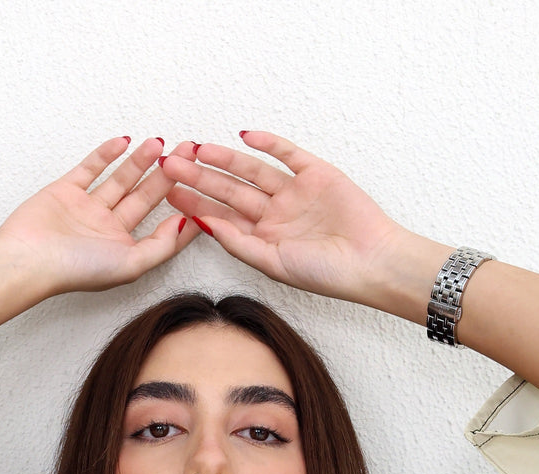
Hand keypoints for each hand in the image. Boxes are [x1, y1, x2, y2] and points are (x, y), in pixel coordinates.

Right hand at [0, 135, 198, 302]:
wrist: (27, 258)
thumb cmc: (75, 271)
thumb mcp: (130, 265)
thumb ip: (161, 246)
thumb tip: (187, 225)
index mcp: (124, 250)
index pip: (161, 227)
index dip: (183, 206)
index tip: (204, 187)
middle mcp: (108, 229)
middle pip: (145, 197)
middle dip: (168, 174)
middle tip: (189, 150)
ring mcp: (87, 208)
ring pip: (121, 179)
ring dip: (140, 161)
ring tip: (160, 142)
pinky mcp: (66, 190)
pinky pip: (91, 168)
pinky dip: (106, 154)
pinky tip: (124, 141)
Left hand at [161, 131, 409, 308]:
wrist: (371, 261)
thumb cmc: (326, 273)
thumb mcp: (273, 264)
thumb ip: (239, 243)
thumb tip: (203, 224)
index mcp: (262, 238)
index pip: (220, 215)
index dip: (194, 202)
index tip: (167, 191)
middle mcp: (273, 214)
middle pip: (229, 190)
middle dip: (200, 177)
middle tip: (171, 164)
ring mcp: (293, 192)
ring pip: (251, 170)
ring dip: (225, 159)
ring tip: (198, 148)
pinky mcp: (315, 173)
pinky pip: (286, 154)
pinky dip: (267, 143)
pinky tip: (244, 136)